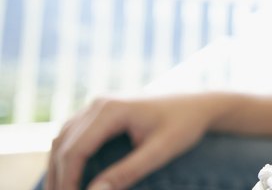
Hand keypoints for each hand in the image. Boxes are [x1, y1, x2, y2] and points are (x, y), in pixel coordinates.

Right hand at [45, 93, 218, 189]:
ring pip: (62, 138)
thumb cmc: (184, 125)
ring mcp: (98, 106)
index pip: (75, 150)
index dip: (68, 180)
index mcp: (110, 109)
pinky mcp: (102, 112)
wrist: (199, 104)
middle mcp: (98, 103)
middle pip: (63, 145)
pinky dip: (66, 156)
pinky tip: (70, 176)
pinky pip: (73, 135)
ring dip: (58, 167)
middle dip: (59, 177)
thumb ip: (128, 172)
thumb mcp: (160, 151)